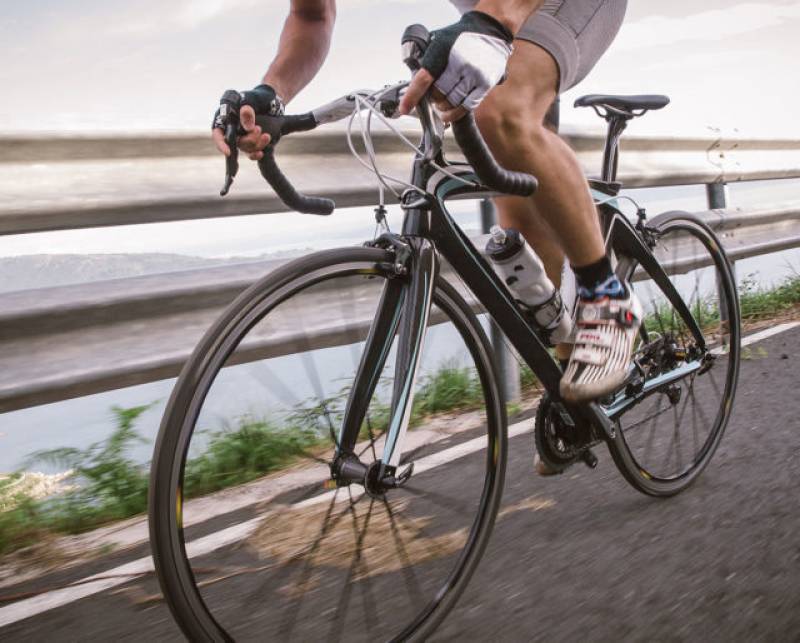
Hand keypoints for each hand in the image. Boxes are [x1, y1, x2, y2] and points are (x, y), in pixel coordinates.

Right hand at [211, 84, 284, 160]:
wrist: (271, 102)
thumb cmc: (257, 98)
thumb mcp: (253, 100)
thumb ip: (249, 112)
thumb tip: (248, 128)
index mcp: (225, 116)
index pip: (218, 133)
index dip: (221, 143)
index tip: (228, 152)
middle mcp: (231, 128)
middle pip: (234, 142)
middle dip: (248, 139)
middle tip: (259, 129)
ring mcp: (241, 136)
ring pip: (245, 148)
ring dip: (256, 144)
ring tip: (266, 136)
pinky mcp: (251, 142)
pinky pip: (250, 153)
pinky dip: (256, 154)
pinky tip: (261, 153)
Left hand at [398, 11, 512, 119]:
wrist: (491, 29)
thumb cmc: (461, 37)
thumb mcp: (439, 39)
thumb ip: (427, 58)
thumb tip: (412, 82)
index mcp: (444, 49)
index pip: (424, 78)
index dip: (413, 96)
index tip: (404, 108)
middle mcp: (460, 62)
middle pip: (438, 94)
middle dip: (432, 98)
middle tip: (433, 96)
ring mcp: (474, 74)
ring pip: (452, 102)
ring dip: (442, 107)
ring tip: (441, 103)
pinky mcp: (485, 84)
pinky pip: (467, 106)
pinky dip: (454, 114)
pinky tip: (448, 114)